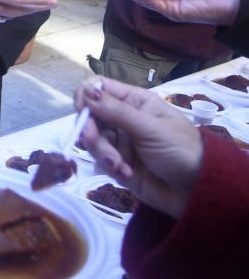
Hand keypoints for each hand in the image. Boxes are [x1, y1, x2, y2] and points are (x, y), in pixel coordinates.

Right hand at [74, 77, 202, 217]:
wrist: (197, 190)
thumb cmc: (181, 150)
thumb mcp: (150, 128)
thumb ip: (116, 111)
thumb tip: (86, 91)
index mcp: (134, 101)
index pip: (99, 88)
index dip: (86, 96)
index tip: (82, 110)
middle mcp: (123, 119)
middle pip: (90, 116)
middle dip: (90, 130)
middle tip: (91, 141)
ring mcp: (119, 141)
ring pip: (92, 140)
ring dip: (102, 152)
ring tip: (118, 165)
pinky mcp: (117, 163)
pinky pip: (100, 160)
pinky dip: (110, 167)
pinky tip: (126, 173)